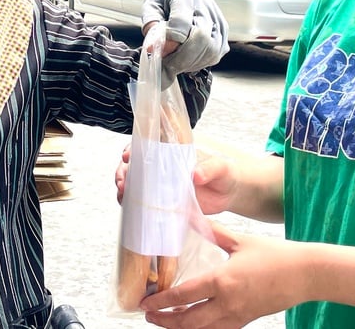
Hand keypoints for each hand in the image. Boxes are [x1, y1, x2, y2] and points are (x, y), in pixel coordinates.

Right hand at [117, 147, 234, 213]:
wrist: (231, 193)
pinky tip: (131, 210)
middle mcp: (162, 164)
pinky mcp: (164, 200)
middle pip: (134, 164)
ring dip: (125, 189)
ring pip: (135, 183)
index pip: (146, 144)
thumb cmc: (226, 172)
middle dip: (123, 172)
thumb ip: (210, 168)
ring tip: (122, 196)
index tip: (127, 156)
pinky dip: (134, 205)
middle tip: (122, 183)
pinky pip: (145, 202)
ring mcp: (161, 183)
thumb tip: (195, 174)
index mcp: (172, 149)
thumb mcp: (221, 167)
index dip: (133, 148)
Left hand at [140, 222, 307, 328]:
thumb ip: (213, 232)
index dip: (161, 302)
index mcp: (223, 281)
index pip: (183, 296)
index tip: (146, 302)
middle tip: (149, 314)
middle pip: (188, 321)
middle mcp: (228, 303)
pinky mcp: (246, 320)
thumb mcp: (240, 240)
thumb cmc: (277, 256)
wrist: (306, 274)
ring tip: (166, 321)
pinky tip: (193, 323)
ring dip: (180, 328)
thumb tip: (192, 218)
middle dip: (165, 320)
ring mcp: (238, 315)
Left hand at [141, 0, 228, 81]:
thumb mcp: (151, 6)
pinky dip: (198, 64)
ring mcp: (218, 22)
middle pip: (201, 38)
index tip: (157, 48)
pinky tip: (185, 60)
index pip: (182, 21)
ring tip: (173, 62)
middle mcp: (206, 6)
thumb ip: (151, 24)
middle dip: (180, 57)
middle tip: (165, 64)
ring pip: (211, 50)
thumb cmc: (164, 2)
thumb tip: (153, 47)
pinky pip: (214, 56)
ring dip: (189, 63)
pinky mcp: (223, 36)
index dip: (170, 40)